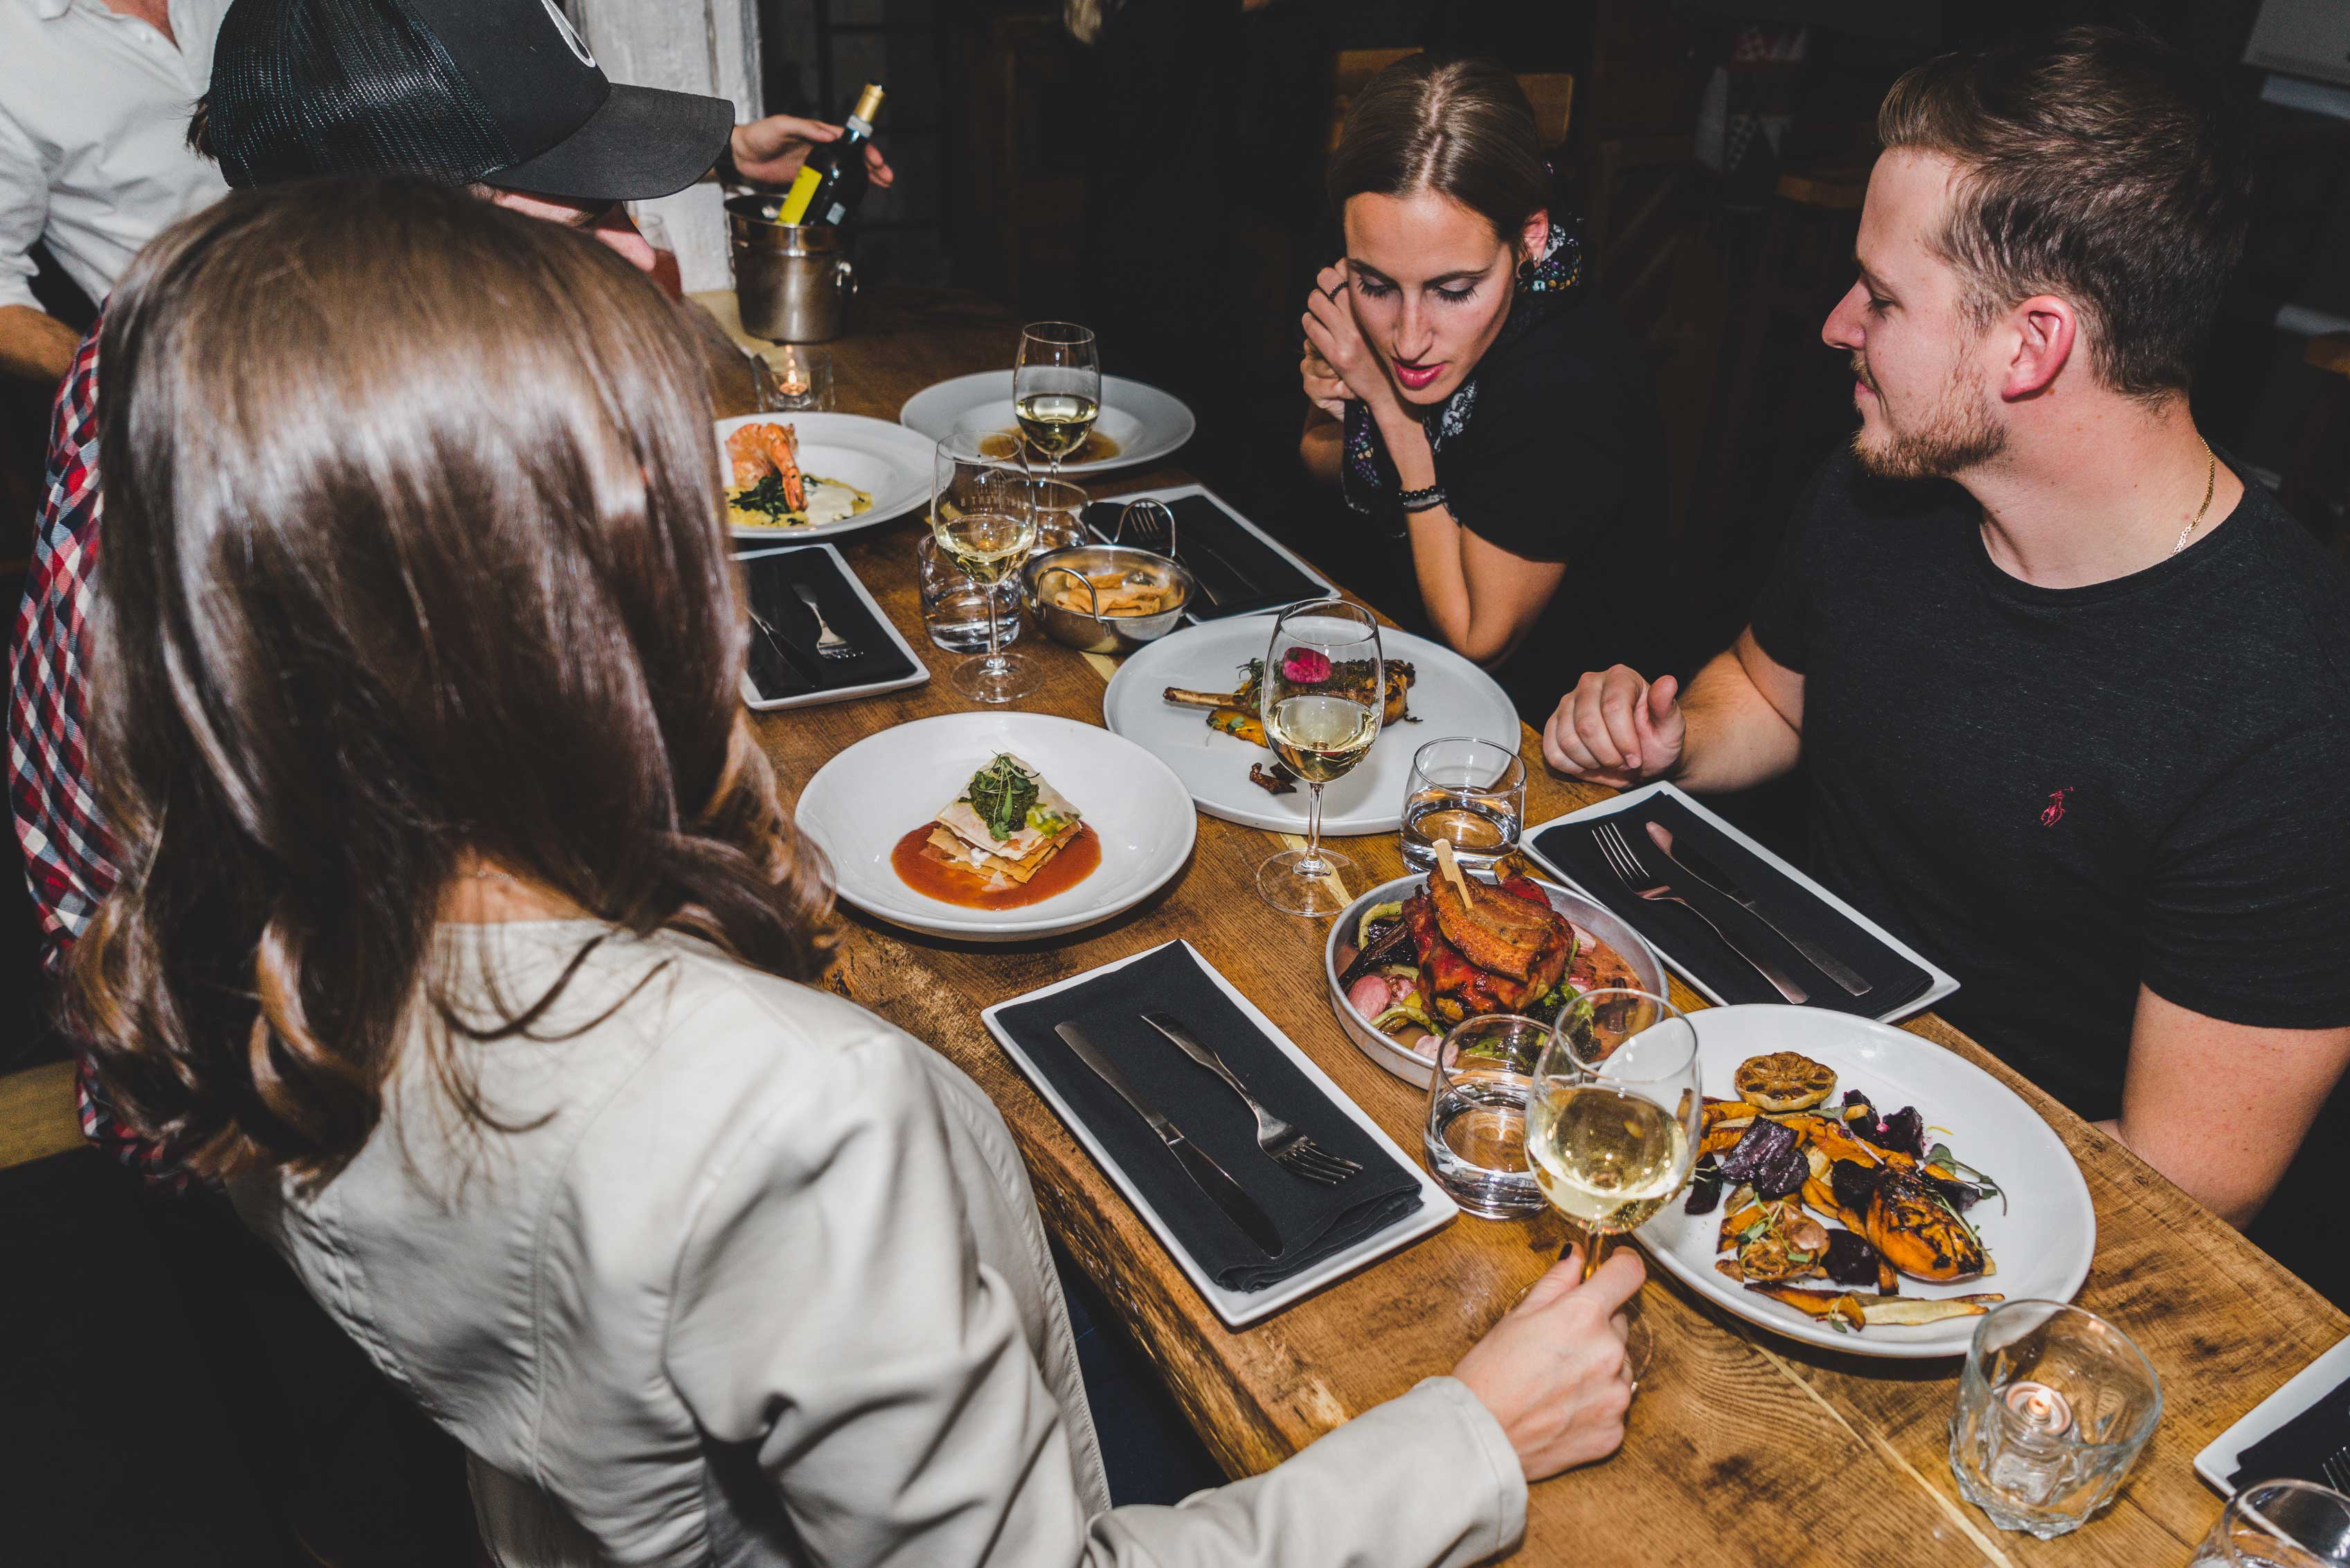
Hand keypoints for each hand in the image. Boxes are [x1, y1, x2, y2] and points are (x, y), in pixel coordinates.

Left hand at [729, 115, 895, 190]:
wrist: (739, 154)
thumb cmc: (758, 134)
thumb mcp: (782, 125)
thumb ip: (805, 128)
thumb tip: (829, 134)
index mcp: (817, 132)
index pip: (848, 140)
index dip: (865, 149)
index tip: (876, 160)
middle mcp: (819, 147)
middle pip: (852, 156)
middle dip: (872, 166)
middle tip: (887, 177)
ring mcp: (814, 163)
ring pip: (845, 170)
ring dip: (863, 178)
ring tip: (881, 186)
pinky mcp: (805, 178)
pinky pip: (829, 183)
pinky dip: (843, 188)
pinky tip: (854, 195)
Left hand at [1301, 262, 1398, 423]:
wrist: (1389, 390)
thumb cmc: (1383, 349)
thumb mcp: (1381, 320)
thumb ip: (1365, 298)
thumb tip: (1343, 267)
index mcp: (1375, 305)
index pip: (1346, 267)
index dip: (1338, 270)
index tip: (1339, 280)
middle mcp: (1362, 317)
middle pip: (1326, 278)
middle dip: (1323, 284)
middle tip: (1326, 295)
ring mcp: (1348, 336)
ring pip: (1315, 300)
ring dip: (1314, 304)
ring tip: (1321, 313)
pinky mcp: (1336, 354)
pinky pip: (1310, 325)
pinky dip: (1309, 323)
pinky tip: (1317, 328)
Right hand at [1451, 1248, 1640, 1479]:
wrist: (1481, 1437)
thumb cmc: (1488, 1376)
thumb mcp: (1516, 1316)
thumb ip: (1556, 1282)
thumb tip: (1575, 1257)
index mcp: (1583, 1316)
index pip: (1628, 1274)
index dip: (1622, 1265)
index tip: (1617, 1267)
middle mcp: (1609, 1353)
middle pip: (1619, 1322)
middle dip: (1596, 1325)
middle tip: (1558, 1342)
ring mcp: (1615, 1395)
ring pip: (1619, 1365)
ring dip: (1599, 1365)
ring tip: (1557, 1380)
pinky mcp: (1615, 1431)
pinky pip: (1614, 1404)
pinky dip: (1595, 1402)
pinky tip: (1562, 1407)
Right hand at [1542, 667, 1684, 786]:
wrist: (1641, 757)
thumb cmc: (1657, 740)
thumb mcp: (1671, 728)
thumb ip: (1666, 706)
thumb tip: (1668, 683)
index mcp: (1620, 677)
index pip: (1613, 708)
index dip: (1624, 740)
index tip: (1636, 759)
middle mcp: (1590, 683)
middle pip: (1587, 725)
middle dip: (1607, 754)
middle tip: (1623, 763)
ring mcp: (1568, 703)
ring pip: (1568, 740)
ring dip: (1591, 761)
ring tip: (1608, 761)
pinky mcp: (1554, 724)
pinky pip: (1552, 751)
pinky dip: (1572, 766)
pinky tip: (1590, 763)